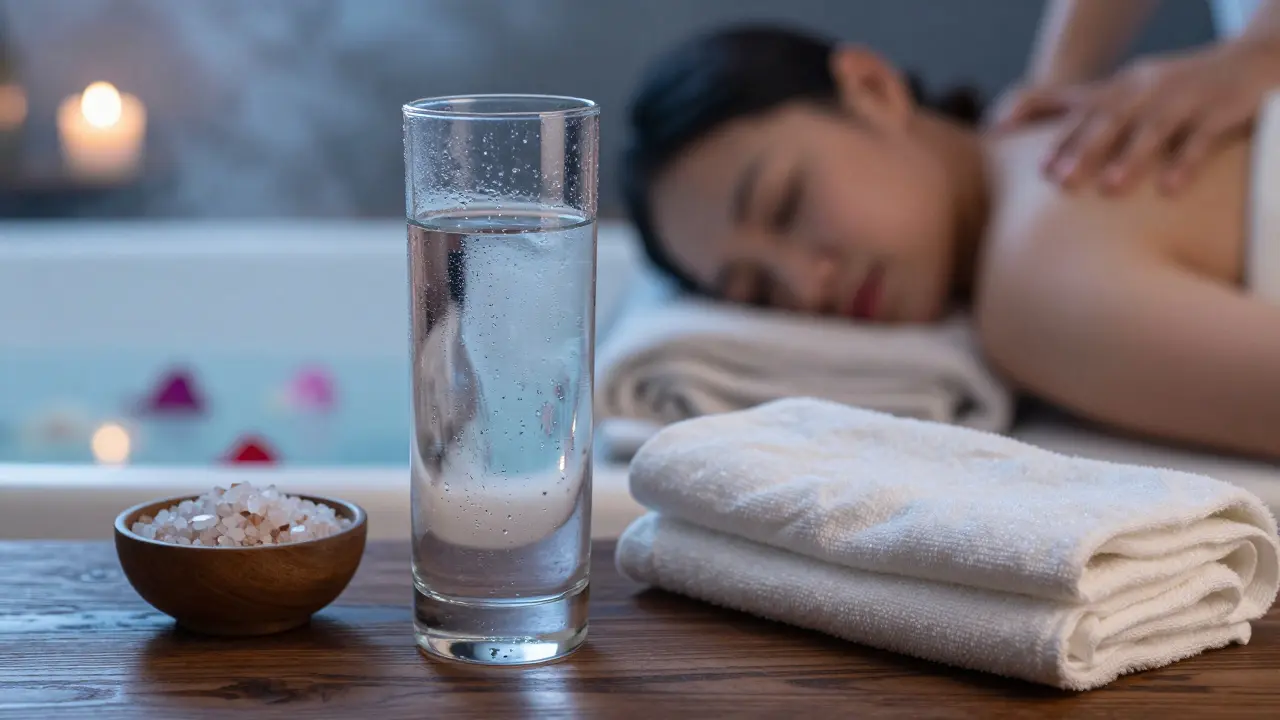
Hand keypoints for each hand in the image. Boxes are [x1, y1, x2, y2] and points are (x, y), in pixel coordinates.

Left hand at [992, 37, 1279, 194]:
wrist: (1251, 58)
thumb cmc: (1171, 88)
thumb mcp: (1126, 92)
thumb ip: (1075, 111)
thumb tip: (1003, 129)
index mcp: (1122, 88)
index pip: (1083, 112)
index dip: (1059, 138)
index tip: (1037, 170)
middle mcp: (1148, 90)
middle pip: (1111, 119)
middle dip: (1084, 150)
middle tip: (1061, 183)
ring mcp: (1184, 97)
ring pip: (1153, 128)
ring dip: (1130, 158)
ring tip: (1110, 189)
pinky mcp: (1221, 109)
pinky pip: (1201, 137)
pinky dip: (1185, 161)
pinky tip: (1168, 188)